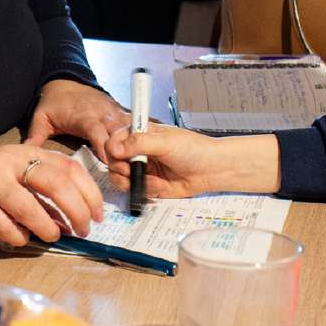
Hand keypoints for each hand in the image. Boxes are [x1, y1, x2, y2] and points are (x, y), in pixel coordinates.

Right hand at [0, 143, 99, 246]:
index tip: (98, 215)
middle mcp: (9, 160)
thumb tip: (76, 217)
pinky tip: (21, 238)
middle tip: (82, 230)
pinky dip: (18, 236)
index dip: (89, 193)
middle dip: (76, 210)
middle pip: (55, 183)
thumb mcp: (18, 173)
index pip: (69, 167)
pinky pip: (3, 225)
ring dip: (47, 227)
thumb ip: (45, 188)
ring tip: (53, 236)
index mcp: (27, 151)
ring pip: (28, 206)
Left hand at [25, 78, 129, 158]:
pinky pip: (134, 123)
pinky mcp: (119, 111)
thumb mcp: (40, 119)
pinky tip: (146, 147)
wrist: (65, 81)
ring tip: (139, 161)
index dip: (104, 145)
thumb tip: (26, 156)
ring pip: (129, 127)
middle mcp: (101, 112)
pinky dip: (139, 134)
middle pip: (118, 132)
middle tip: (128, 168)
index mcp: (83, 115)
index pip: (97, 131)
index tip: (110, 162)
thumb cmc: (53, 103)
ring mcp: (113, 111)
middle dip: (124, 149)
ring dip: (134, 143)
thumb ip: (35, 137)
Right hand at [101, 124, 279, 197]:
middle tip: (131, 171)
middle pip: (113, 161)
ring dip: (130, 182)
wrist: (212, 170)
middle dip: (120, 168)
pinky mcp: (149, 185)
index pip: (115, 139)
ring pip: (120, 178)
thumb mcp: (165, 142)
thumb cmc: (193, 149)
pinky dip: (145, 190)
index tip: (119, 155)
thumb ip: (139, 143)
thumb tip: (115, 148)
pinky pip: (136, 190)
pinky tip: (160, 186)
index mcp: (140, 134)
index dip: (113, 148)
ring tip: (148, 181)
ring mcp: (143, 168)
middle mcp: (138, 151)